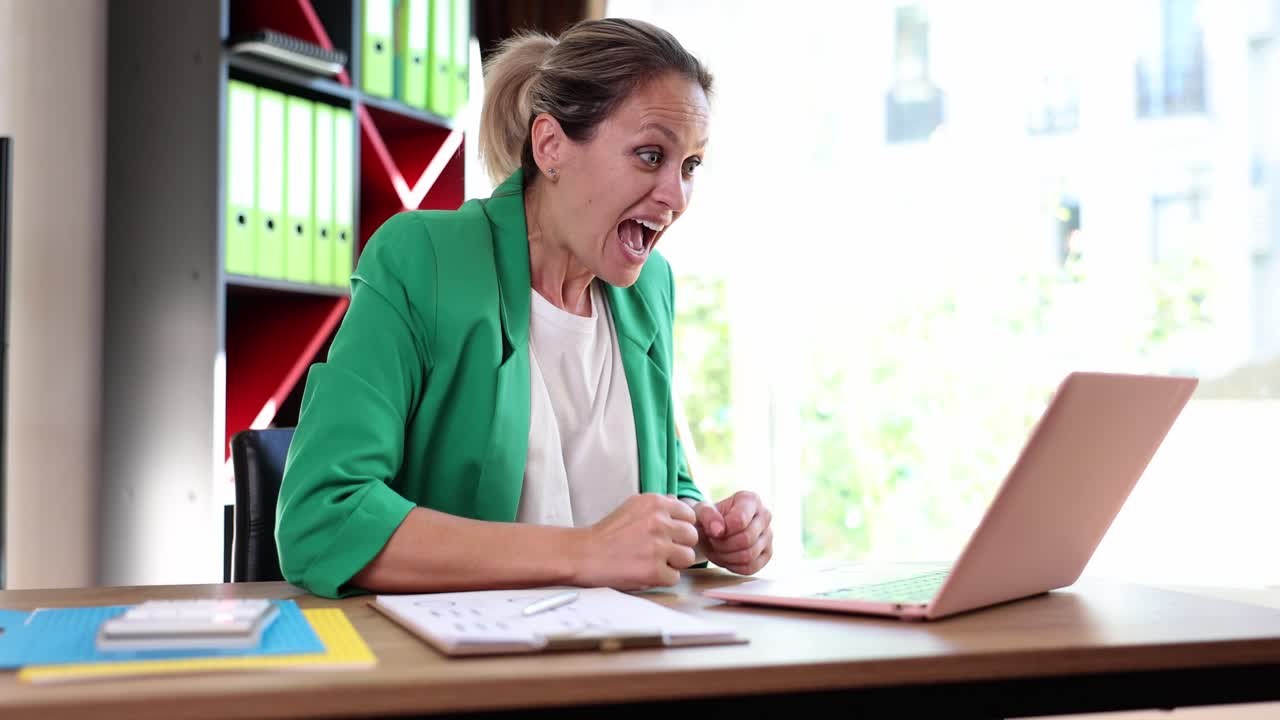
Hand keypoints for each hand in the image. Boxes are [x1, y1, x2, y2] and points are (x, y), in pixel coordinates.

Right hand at [574, 493, 699, 589]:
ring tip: (653, 561)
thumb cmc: (608, 533)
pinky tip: (645, 572)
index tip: (668, 534)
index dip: (680, 527)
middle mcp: (659, 522)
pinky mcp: (655, 570)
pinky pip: (675, 577)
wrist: (584, 554)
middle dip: (680, 545)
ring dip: (674, 563)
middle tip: (660, 550)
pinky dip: (662, 578)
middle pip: (692, 536)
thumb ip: (658, 505)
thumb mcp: (632, 507)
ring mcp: (658, 546)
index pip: (689, 515)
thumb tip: (678, 500)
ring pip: (688, 557)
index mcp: (655, 503)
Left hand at [691, 491, 772, 574]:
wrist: (715, 530)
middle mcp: (765, 515)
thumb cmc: (710, 517)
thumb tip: (718, 530)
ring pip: (749, 555)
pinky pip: (751, 568)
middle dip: (723, 545)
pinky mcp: (767, 554)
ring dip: (727, 557)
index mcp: (751, 500)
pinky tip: (726, 558)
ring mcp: (769, 535)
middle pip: (746, 539)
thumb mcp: (702, 511)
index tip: (712, 531)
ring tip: (718, 549)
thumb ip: (707, 515)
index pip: (740, 521)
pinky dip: (734, 566)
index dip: (722, 530)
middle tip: (713, 542)